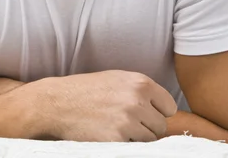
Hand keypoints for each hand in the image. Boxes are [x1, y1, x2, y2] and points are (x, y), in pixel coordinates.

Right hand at [34, 70, 176, 141]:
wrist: (57, 102)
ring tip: (116, 126)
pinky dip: (124, 144)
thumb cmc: (87, 90)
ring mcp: (127, 121)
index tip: (144, 112)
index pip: (169, 106)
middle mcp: (137, 100)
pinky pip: (134, 148)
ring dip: (137, 138)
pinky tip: (108, 133)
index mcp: (140, 82)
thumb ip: (141, 91)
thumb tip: (165, 110)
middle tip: (126, 121)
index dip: (157, 111)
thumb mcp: (117, 79)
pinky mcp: (117, 139)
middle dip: (147, 127)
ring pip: (149, 140)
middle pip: (161, 126)